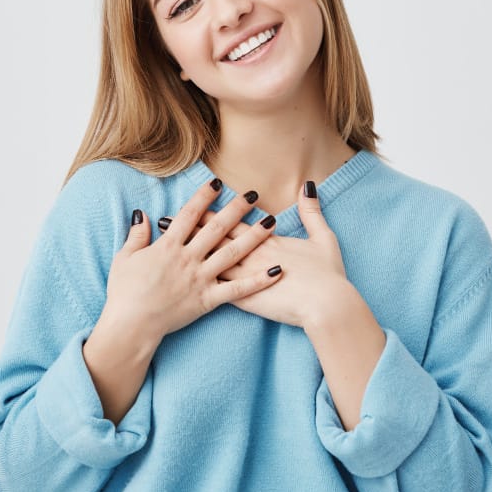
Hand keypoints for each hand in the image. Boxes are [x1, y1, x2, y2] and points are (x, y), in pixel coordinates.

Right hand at [97, 178, 278, 342]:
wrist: (130, 325)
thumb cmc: (123, 292)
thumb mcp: (125, 258)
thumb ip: (137, 234)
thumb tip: (144, 213)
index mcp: (168, 246)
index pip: (190, 215)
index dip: (205, 197)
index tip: (218, 183)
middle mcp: (188, 258)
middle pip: (217, 228)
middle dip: (237, 209)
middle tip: (253, 194)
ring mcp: (200, 279)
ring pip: (232, 253)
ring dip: (254, 236)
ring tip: (271, 221)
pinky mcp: (208, 300)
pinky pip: (237, 290)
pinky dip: (258, 281)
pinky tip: (276, 271)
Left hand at [160, 182, 350, 328]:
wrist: (328, 306)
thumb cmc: (328, 274)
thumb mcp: (324, 238)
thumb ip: (312, 212)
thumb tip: (308, 186)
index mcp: (268, 241)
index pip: (233, 223)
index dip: (211, 212)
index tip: (192, 202)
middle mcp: (251, 257)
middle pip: (213, 239)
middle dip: (188, 229)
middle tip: (164, 220)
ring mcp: (245, 279)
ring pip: (208, 263)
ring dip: (186, 255)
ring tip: (163, 247)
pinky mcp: (245, 300)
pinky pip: (216, 290)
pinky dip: (196, 284)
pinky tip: (178, 280)